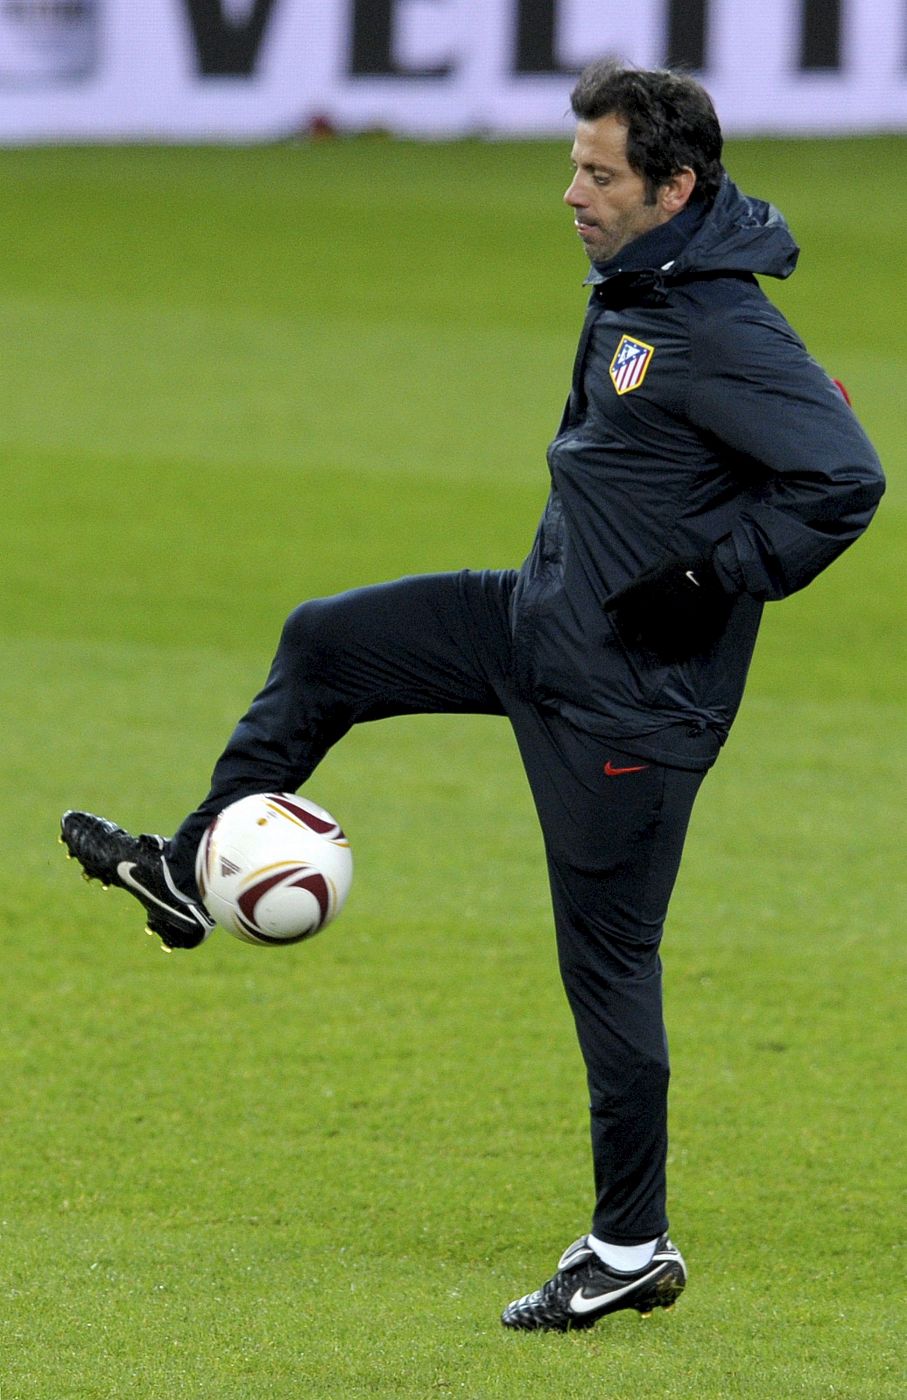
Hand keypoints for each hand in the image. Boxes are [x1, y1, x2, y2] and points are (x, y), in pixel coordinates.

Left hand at [604, 555, 731, 662]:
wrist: (721, 577)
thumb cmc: (690, 567)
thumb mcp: (664, 563)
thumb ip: (643, 576)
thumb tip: (629, 589)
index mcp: (649, 585)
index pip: (622, 597)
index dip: (612, 603)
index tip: (607, 608)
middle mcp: (655, 603)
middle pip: (630, 621)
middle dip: (624, 627)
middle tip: (624, 633)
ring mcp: (669, 619)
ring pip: (645, 635)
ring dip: (639, 638)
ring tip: (637, 641)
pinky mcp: (683, 631)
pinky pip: (665, 644)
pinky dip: (658, 647)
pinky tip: (657, 647)